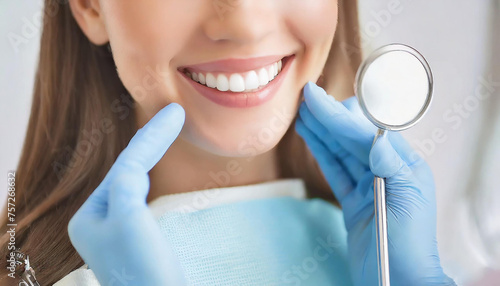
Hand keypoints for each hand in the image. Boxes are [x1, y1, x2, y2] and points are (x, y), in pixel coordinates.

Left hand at [68, 103, 186, 285]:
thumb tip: (135, 161)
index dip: (151, 137)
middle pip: (128, 170)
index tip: (175, 112)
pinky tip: (159, 170)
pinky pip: (146, 197)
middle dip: (150, 142)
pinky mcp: (141, 240)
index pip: (125, 166)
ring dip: (152, 156)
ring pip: (137, 182)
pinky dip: (156, 177)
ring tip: (167, 129)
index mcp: (88, 216)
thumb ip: (127, 182)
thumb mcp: (128, 218)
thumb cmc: (143, 267)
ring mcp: (120, 231)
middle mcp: (100, 222)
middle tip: (174, 114)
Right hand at [295, 82, 455, 285]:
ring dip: (321, 130)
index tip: (317, 97)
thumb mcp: (407, 199)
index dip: (340, 115)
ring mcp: (366, 183)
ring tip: (302, 112)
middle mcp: (384, 169)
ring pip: (339, 150)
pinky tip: (309, 136)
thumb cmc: (409, 243)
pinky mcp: (351, 199)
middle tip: (305, 97)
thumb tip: (376, 137)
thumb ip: (391, 165)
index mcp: (402, 164)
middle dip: (328, 117)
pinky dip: (321, 151)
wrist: (398, 280)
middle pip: (351, 136)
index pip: (366, 132)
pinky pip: (334, 169)